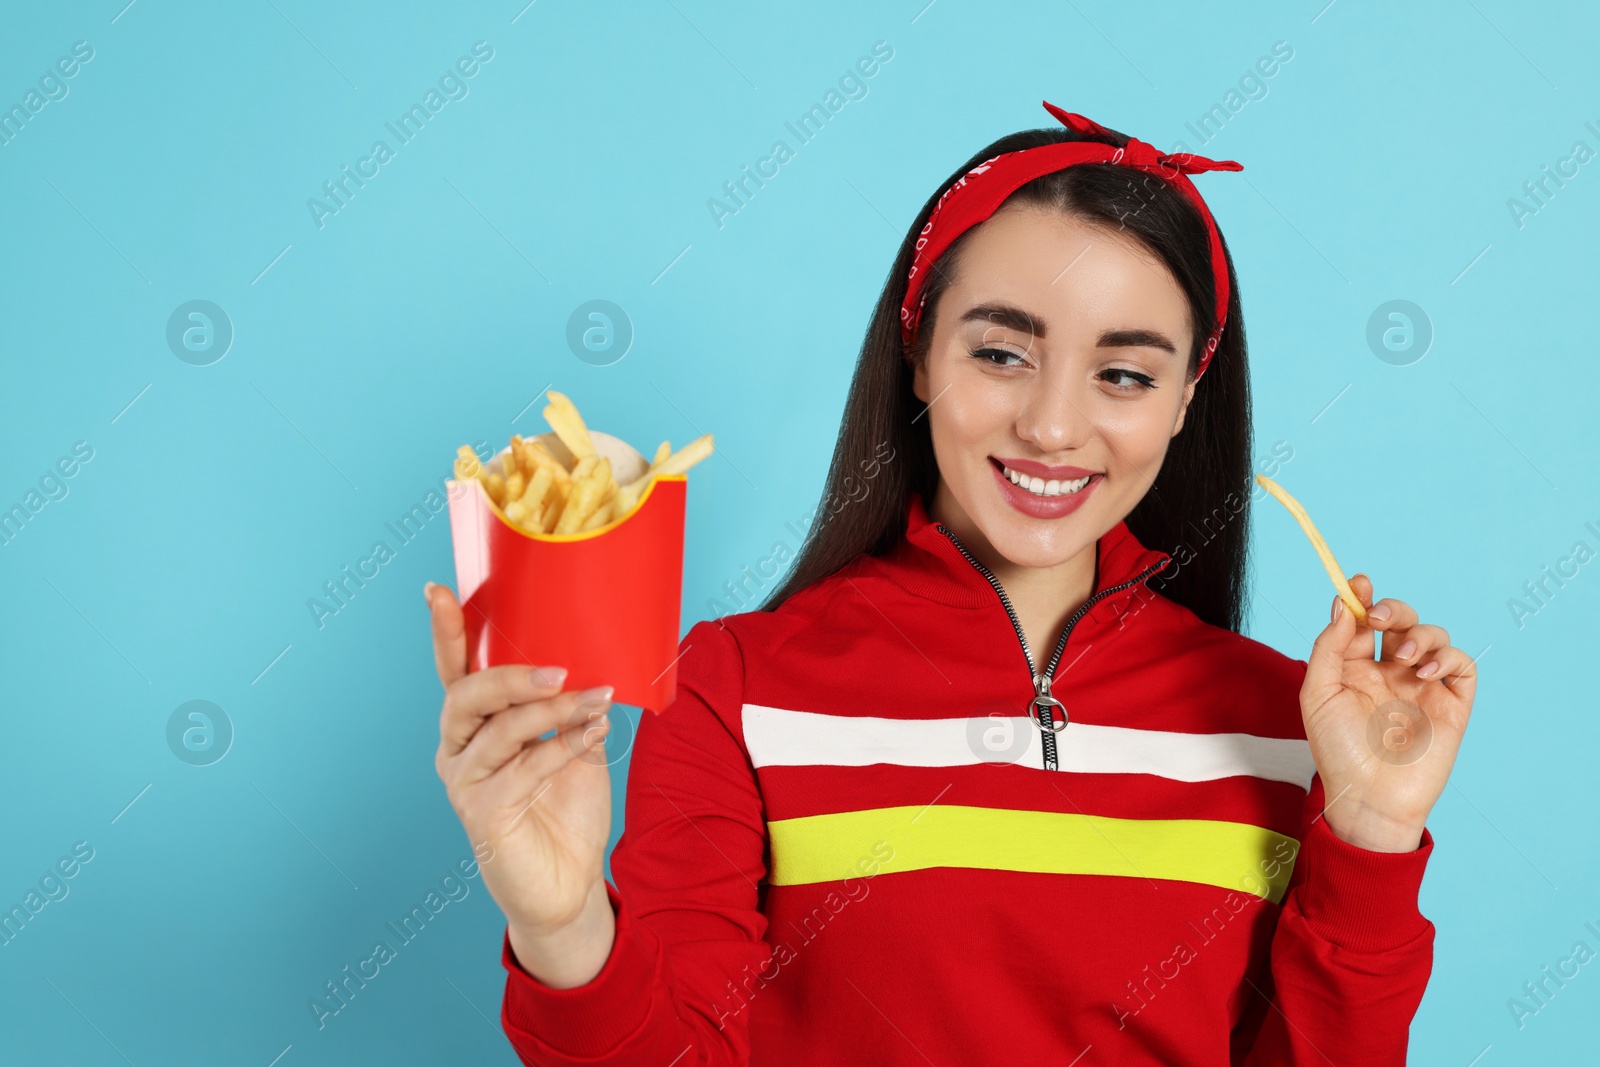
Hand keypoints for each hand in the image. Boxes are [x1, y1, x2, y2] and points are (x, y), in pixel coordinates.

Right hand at [427, 581, 617, 984]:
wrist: (569, 881)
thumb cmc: (565, 808)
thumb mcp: (574, 745)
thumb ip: (572, 708)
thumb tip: (596, 660)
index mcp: (476, 724)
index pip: (454, 669)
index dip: (445, 630)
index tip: (437, 589)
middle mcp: (460, 748)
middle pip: (466, 695)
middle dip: (511, 676)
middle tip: (558, 670)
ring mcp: (466, 782)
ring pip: (501, 730)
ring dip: (554, 711)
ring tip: (597, 700)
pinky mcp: (483, 813)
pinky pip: (524, 768)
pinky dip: (564, 746)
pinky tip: (595, 733)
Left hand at [1299, 574, 1478, 852]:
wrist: (1368, 797)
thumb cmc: (1337, 750)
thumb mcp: (1318, 693)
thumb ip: (1328, 647)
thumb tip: (1342, 605)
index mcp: (1355, 667)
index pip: (1362, 622)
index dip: (1362, 598)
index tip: (1358, 583)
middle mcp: (1390, 672)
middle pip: (1401, 621)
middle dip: (1393, 609)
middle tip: (1379, 618)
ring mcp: (1422, 687)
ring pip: (1433, 637)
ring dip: (1419, 635)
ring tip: (1401, 660)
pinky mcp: (1450, 705)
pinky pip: (1461, 666)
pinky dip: (1447, 658)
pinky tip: (1422, 672)